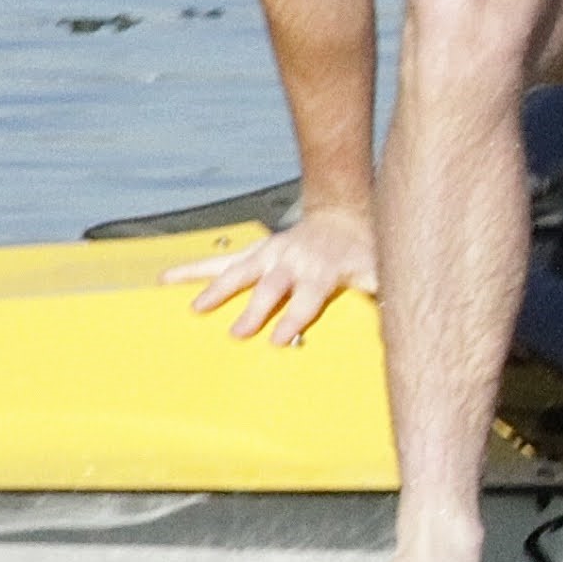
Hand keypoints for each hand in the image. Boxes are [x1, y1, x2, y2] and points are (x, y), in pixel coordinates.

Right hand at [164, 207, 380, 346]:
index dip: (293, 319)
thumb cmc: (360, 256)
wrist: (343, 220)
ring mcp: (266, 257)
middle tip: (237, 333)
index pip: (306, 301)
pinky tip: (164, 279)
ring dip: (215, 290)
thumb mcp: (378, 274)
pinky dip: (190, 270)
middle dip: (253, 310)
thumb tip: (398, 322)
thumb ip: (384, 296)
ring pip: (236, 272)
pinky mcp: (251, 254)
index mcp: (320, 276)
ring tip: (193, 309)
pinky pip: (217, 262)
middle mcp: (290, 265)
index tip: (277, 341)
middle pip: (269, 290)